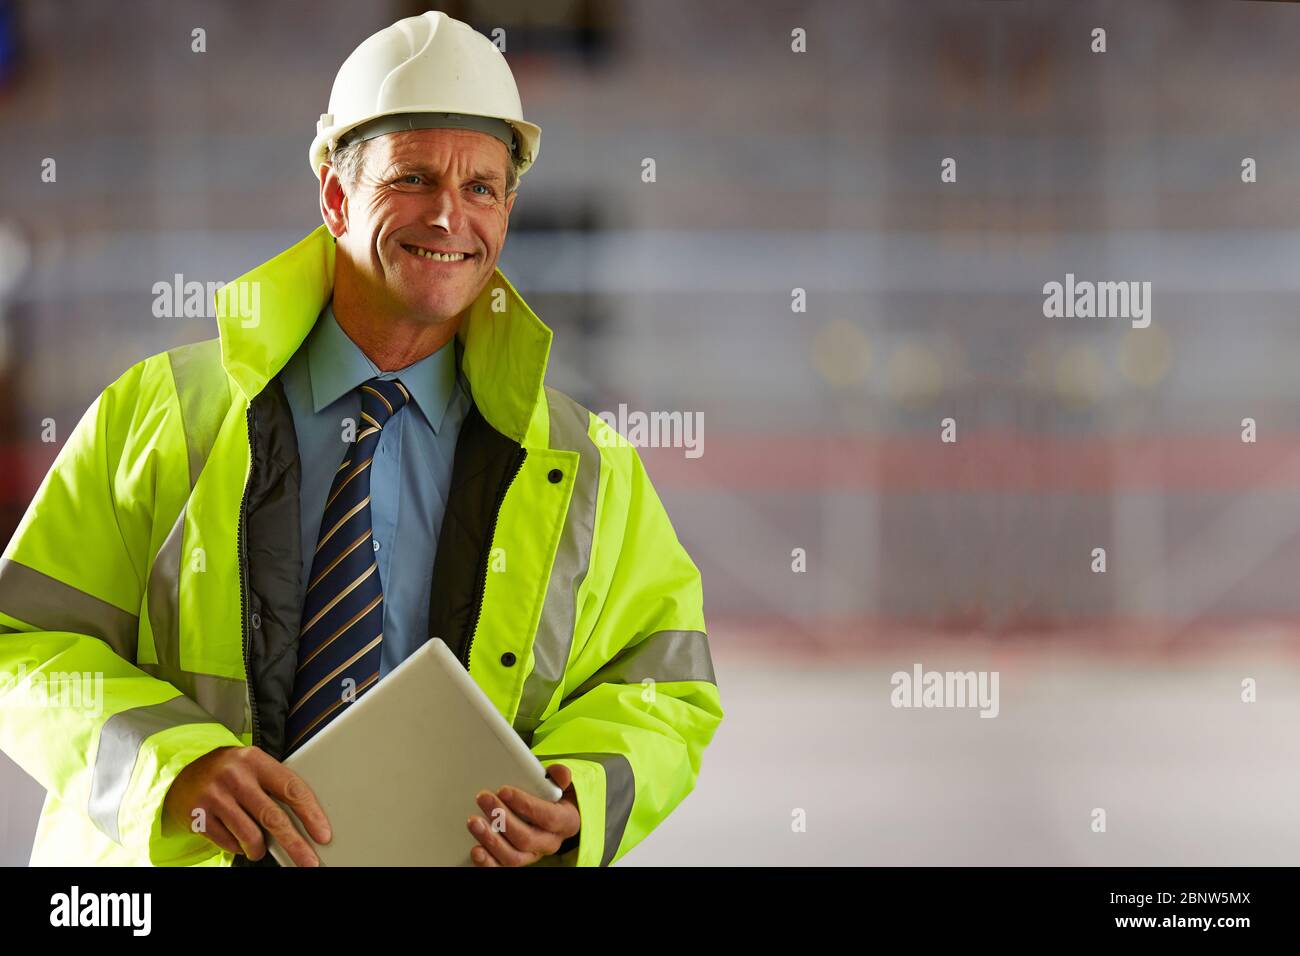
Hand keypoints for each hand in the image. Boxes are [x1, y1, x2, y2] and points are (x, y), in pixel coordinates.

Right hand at [162, 745, 331, 866]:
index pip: (291, 788)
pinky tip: (236, 837)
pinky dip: (238, 847)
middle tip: (308, 861)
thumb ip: (275, 786)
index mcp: (255, 760)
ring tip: (259, 848)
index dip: (311, 814)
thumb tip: (306, 822)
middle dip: (295, 844)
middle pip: (273, 817)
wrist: (184, 776)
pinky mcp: (197, 816)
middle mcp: (235, 776)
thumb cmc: (231, 774)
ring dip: (259, 849)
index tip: (322, 835)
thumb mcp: (254, 768)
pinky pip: (228, 843)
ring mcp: (214, 796)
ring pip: (250, 835)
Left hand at [466, 763, 580, 865]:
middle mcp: (549, 843)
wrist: (551, 819)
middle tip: (484, 799)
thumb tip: (561, 772)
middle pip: (526, 838)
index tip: (504, 790)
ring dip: (491, 840)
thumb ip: (559, 777)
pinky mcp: (515, 861)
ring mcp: (531, 855)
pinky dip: (487, 862)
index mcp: (565, 823)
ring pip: (513, 857)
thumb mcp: (559, 786)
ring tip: (474, 822)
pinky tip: (476, 850)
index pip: (548, 817)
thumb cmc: (551, 800)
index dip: (525, 804)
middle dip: (502, 819)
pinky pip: (501, 868)